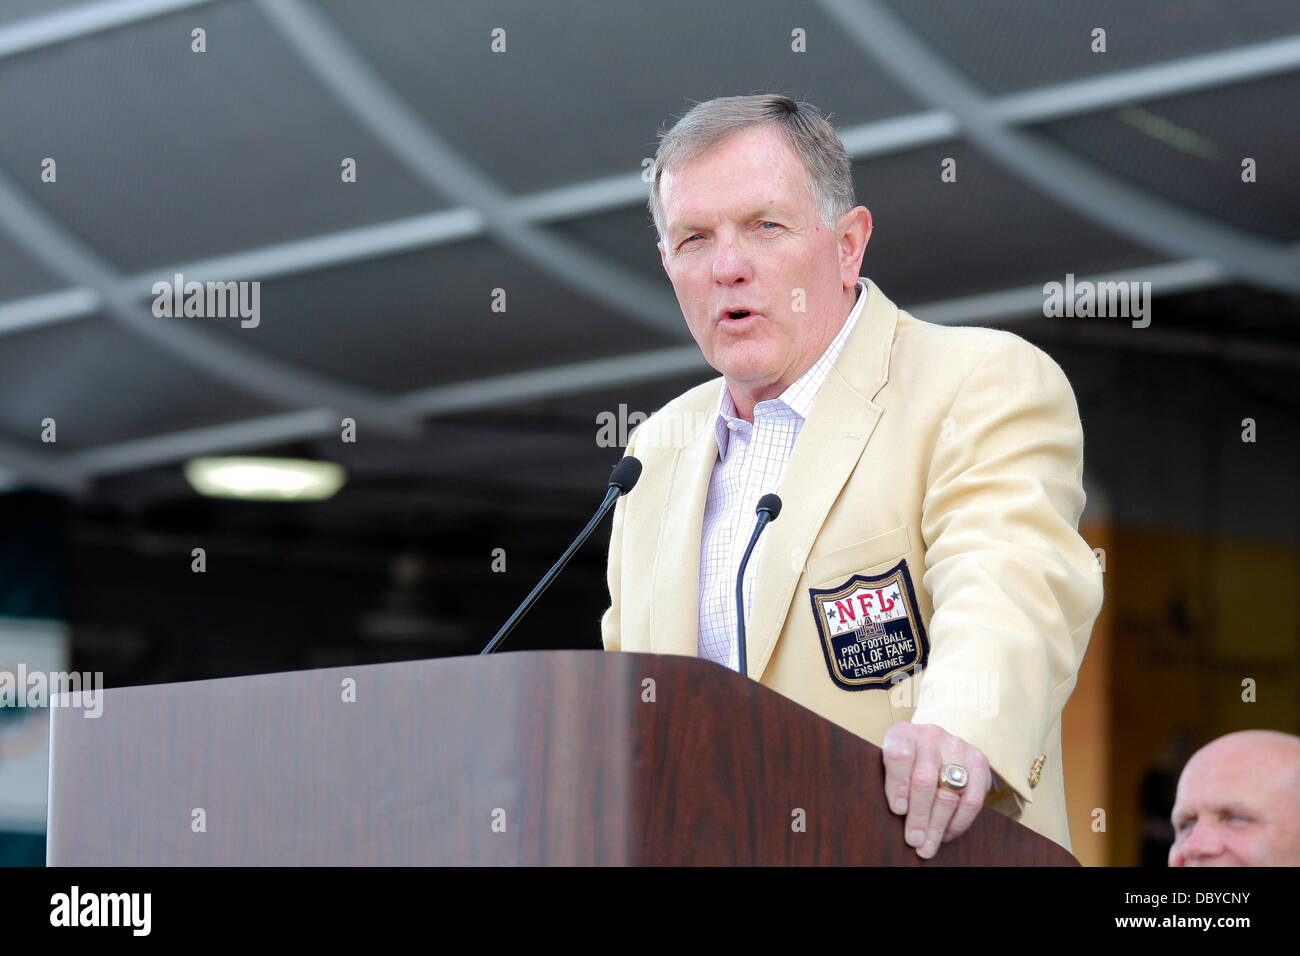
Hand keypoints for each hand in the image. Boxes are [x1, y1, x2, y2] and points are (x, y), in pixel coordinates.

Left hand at [882, 721, 991, 858]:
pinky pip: (972, 799)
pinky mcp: (978, 760)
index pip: (899, 756)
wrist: (933, 745)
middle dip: (919, 816)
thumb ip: (889, 782)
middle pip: (924, 780)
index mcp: (903, 733)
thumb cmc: (904, 763)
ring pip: (949, 793)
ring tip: (928, 845)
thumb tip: (898, 817)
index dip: (898, 784)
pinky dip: (959, 822)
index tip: (898, 811)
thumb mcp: (887, 763)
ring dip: (938, 825)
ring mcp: (956, 746)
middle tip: (914, 841)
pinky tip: (947, 834)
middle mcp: (930, 735)